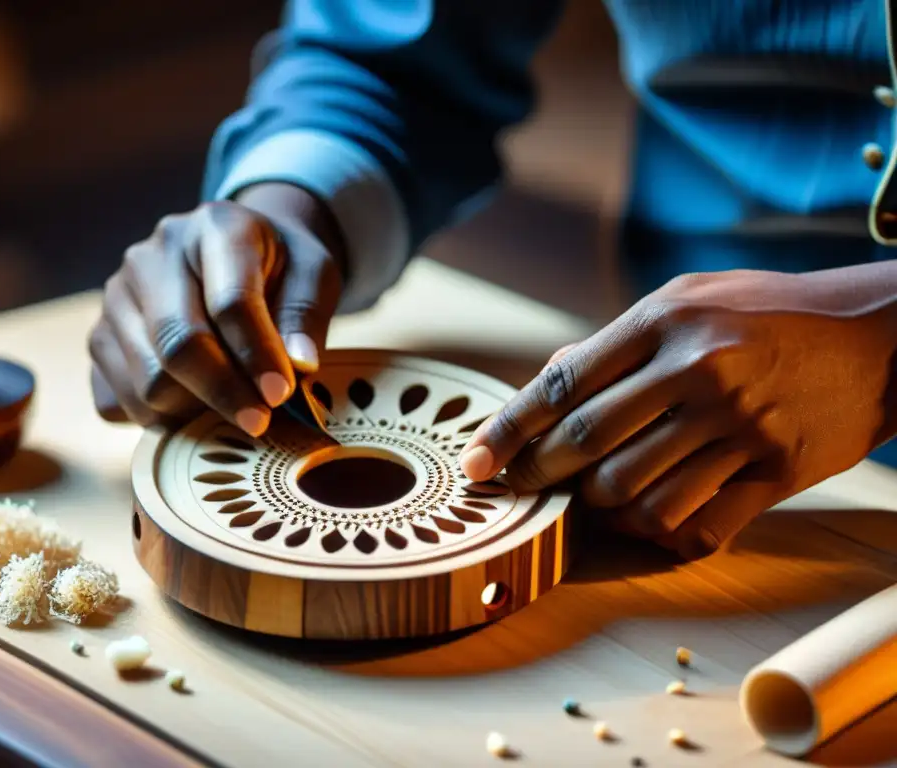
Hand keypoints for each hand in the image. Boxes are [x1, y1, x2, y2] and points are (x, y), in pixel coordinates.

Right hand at [88, 184, 343, 433]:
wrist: (233, 254)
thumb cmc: (279, 267)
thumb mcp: (313, 275)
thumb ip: (305, 317)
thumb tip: (297, 367)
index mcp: (214, 228)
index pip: (231, 302)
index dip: (257, 356)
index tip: (280, 395)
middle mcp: (151, 257)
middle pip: (178, 345)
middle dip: (224, 394)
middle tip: (260, 423)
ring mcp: (116, 297)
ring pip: (147, 381)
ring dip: (193, 412)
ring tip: (231, 411)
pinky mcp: (98, 337)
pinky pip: (116, 399)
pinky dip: (157, 419)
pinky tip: (194, 406)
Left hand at [459, 270, 896, 558]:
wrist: (878, 334)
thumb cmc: (766, 312)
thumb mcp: (687, 299)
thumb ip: (615, 343)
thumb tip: (544, 389)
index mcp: (664, 321)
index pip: (562, 385)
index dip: (508, 432)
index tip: (476, 465)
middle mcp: (697, 371)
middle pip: (586, 446)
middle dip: (540, 476)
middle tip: (524, 487)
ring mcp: (738, 425)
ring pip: (633, 497)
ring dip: (603, 509)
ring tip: (599, 497)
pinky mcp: (773, 470)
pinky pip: (694, 526)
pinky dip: (661, 532)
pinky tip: (654, 516)